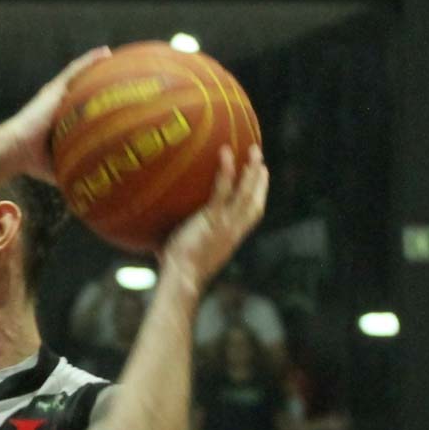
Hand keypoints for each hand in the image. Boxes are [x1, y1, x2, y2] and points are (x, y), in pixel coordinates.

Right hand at [0, 47, 112, 181]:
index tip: (116, 100)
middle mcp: (57, 105)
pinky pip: (74, 71)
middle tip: (121, 76)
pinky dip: (89, 61)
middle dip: (98, 82)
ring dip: (96, 67)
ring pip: (79, 77)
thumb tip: (90, 190)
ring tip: (115, 59)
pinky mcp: (52, 90)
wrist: (13, 151)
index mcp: (58, 121)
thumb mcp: (58, 166)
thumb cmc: (30, 162)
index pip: (81, 109)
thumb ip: (73, 171)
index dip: (96, 103)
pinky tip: (105, 53)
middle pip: (81, 89)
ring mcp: (54, 95)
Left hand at [156, 145, 268, 288]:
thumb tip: (167, 231)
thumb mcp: (190, 252)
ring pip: (245, 192)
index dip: (259, 195)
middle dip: (260, 178)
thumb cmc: (178, 272)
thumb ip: (187, 238)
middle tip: (260, 158)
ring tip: (253, 149)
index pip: (252, 214)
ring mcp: (225, 224)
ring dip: (251, 169)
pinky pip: (222, 190)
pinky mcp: (212, 220)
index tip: (261, 178)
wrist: (181, 280)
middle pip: (254, 199)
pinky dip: (225, 171)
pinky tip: (225, 152)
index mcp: (231, 238)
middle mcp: (234, 230)